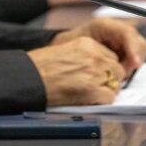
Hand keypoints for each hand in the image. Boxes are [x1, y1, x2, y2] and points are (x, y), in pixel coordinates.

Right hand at [27, 18, 145, 105]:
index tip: (100, 74)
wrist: (28, 77)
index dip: (106, 67)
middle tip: (98, 86)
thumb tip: (95, 68)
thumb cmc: (39, 66)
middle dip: (110, 79)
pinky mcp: (92, 90)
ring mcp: (94, 73)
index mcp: (87, 44)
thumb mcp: (64, 50)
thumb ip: (83, 56)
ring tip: (92, 94)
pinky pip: (109, 98)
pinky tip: (89, 100)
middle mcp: (94, 56)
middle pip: (117, 69)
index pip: (110, 56)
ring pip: (116, 84)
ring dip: (107, 90)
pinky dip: (102, 101)